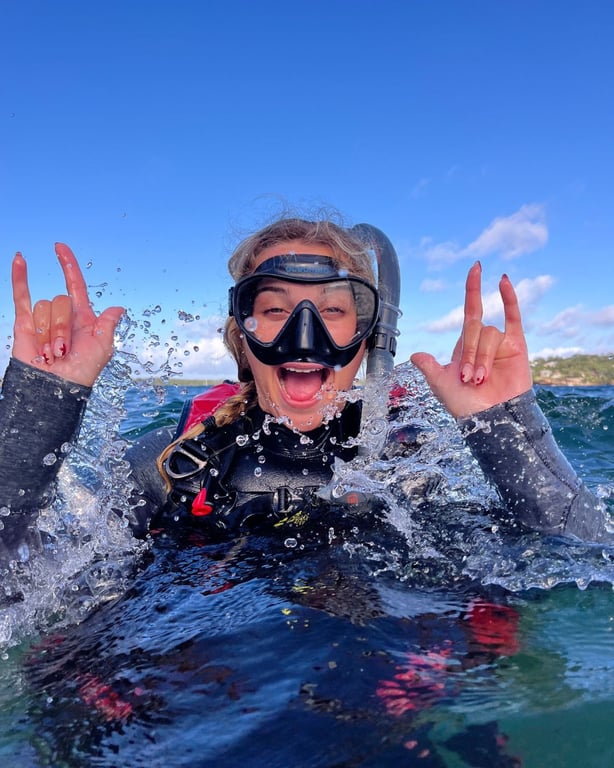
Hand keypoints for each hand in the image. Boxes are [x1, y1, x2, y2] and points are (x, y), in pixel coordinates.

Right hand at [11, 243, 124, 386]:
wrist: (56, 388)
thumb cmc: (82, 371)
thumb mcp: (103, 347)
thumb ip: (108, 324)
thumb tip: (118, 308)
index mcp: (83, 318)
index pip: (75, 284)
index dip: (68, 265)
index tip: (59, 246)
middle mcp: (63, 316)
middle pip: (60, 301)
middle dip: (61, 327)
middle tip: (63, 352)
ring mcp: (43, 319)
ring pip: (43, 307)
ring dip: (47, 333)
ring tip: (50, 354)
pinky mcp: (25, 324)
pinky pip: (22, 296)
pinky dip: (19, 278)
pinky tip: (20, 259)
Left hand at [410, 262, 532, 417]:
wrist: (490, 419)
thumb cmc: (466, 405)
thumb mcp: (440, 384)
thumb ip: (429, 367)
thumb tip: (416, 354)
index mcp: (466, 346)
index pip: (469, 311)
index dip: (472, 289)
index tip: (475, 268)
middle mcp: (484, 342)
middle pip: (474, 329)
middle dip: (468, 353)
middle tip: (467, 378)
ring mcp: (501, 344)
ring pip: (490, 334)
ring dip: (482, 357)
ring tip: (480, 379)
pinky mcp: (518, 348)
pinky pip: (514, 319)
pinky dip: (509, 300)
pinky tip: (503, 281)